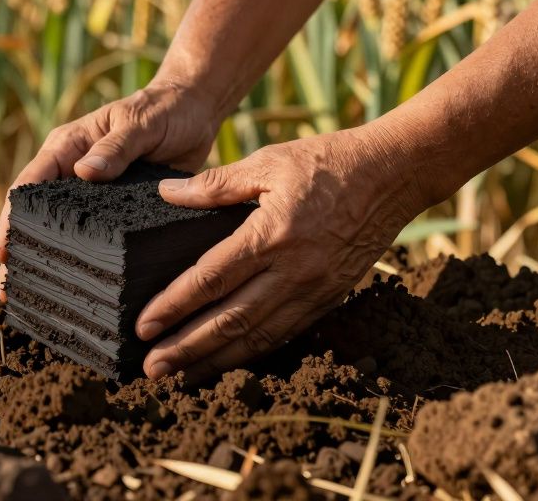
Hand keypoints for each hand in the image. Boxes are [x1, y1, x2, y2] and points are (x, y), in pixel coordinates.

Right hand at [0, 79, 222, 300]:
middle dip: (21, 251)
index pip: (29, 185)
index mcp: (68, 147)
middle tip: (8, 291)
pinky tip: (80, 288)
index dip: (13, 219)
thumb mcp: (140, 123)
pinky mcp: (116, 210)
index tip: (4, 251)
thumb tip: (84, 172)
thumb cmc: (164, 110)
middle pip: (36, 216)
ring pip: (61, 231)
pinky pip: (94, 237)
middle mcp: (72, 173)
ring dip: (47, 261)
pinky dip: (83, 259)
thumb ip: (116, 147)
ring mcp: (92, 194)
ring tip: (33, 299)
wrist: (195, 111)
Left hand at [136, 121, 428, 382]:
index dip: (174, 306)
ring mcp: (314, 289)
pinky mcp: (329, 298)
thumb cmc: (327, 162)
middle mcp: (293, 270)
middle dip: (186, 348)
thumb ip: (215, 183)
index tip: (144, 326)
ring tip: (181, 376)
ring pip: (257, 336)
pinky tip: (227, 361)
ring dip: (215, 360)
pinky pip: (284, 333)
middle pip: (230, 320)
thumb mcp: (268, 161)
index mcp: (271, 234)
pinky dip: (252, 351)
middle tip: (151, 368)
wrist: (394, 175)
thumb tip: (166, 193)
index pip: (211, 280)